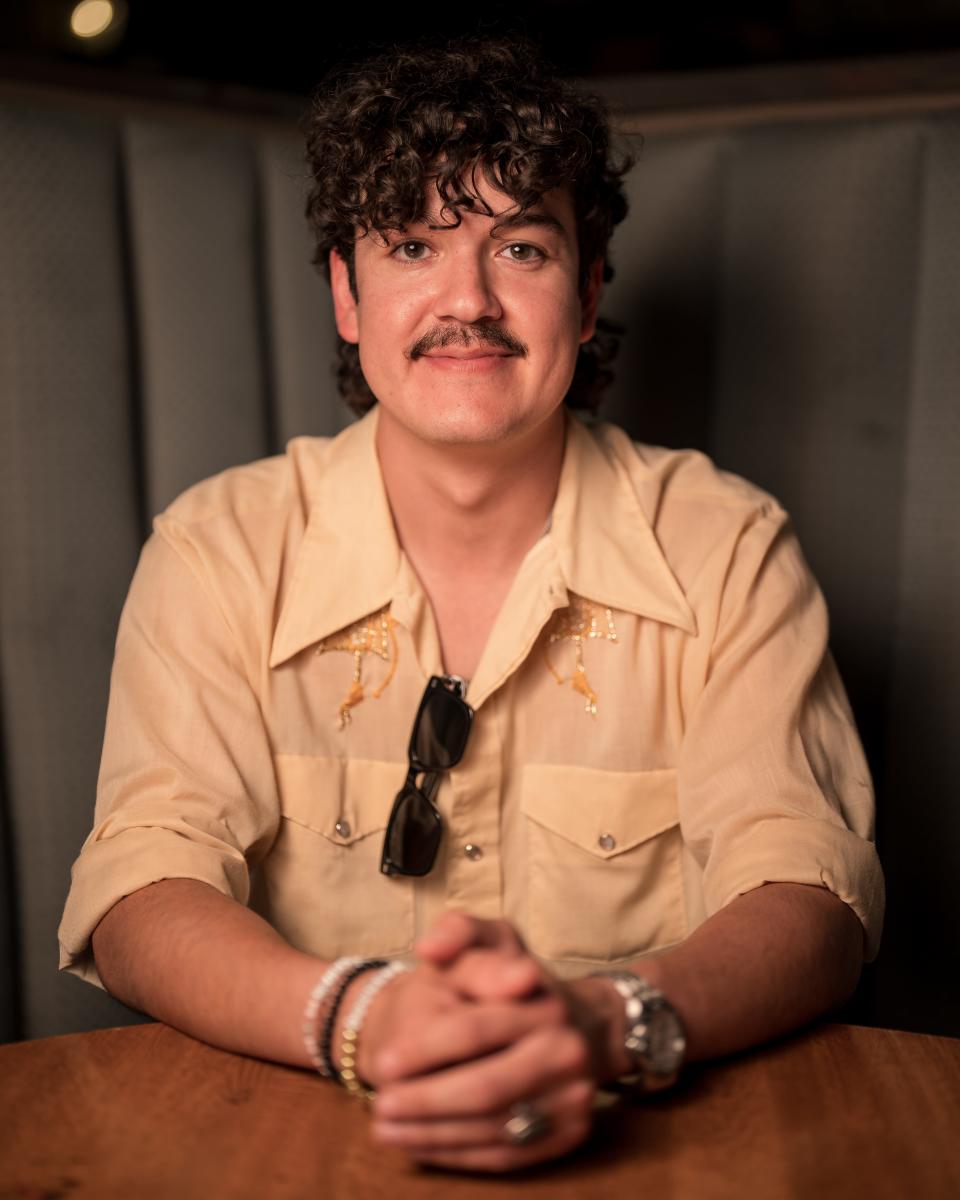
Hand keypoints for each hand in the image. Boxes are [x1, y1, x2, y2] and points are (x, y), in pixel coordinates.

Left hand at [363, 914, 609, 1171]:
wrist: (569, 1022)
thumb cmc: (506, 978)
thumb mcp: (486, 940)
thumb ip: (458, 931)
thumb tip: (431, 948)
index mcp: (543, 998)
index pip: (475, 1030)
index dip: (426, 1049)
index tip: (385, 1062)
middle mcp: (568, 1049)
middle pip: (487, 1089)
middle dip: (427, 1102)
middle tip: (381, 1109)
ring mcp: (574, 1095)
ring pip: (494, 1128)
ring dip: (433, 1134)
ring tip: (386, 1129)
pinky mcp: (570, 1132)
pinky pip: (507, 1155)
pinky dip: (457, 1155)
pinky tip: (420, 1144)